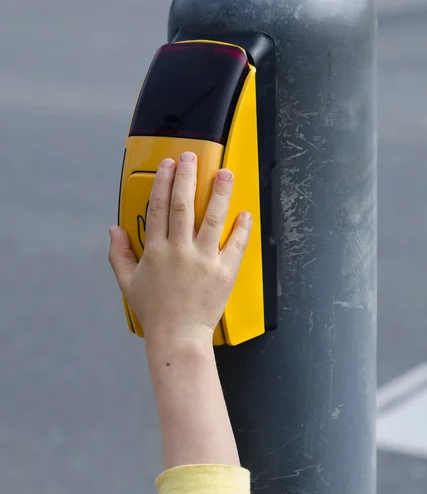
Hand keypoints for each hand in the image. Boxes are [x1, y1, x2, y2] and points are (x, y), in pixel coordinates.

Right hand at [108, 151, 251, 348]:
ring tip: (224, 173)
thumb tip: (113, 230)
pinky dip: (241, 228)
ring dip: (219, 193)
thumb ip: (119, 254)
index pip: (157, 208)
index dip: (162, 182)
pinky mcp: (224, 272)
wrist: (179, 337)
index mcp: (156, 251)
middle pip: (183, 205)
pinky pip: (235, 245)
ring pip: (212, 219)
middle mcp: (180, 251)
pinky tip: (245, 212)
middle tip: (190, 157)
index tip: (167, 165)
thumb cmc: (155, 312)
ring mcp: (204, 260)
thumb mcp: (128, 283)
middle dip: (186, 177)